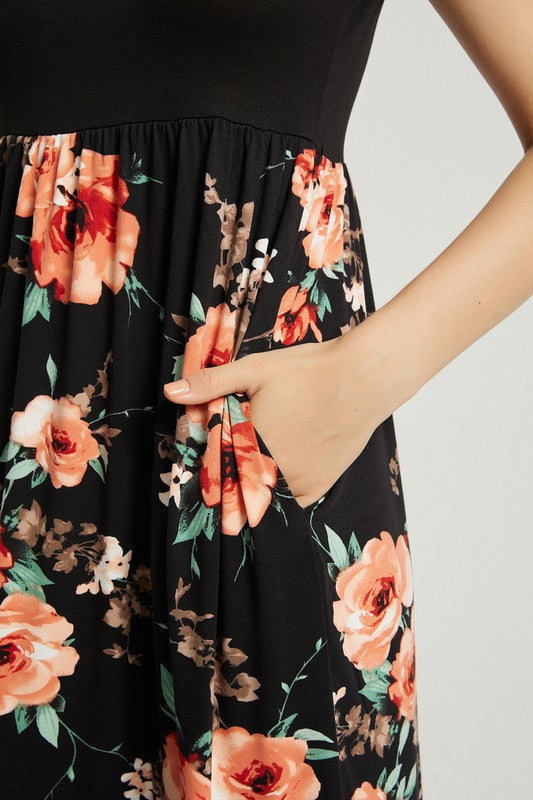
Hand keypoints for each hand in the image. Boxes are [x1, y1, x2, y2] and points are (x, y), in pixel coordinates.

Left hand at [163, 329, 389, 509]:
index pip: (210, 467)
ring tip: (252, 461)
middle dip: (225, 475)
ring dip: (250, 486)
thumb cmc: (308, 370)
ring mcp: (296, 484)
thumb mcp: (255, 369)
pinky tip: (273, 471)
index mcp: (249, 444)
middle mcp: (271, 471)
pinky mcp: (317, 488)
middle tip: (229, 456)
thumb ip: (211, 384)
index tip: (202, 457)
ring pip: (259, 497)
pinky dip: (275, 491)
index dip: (203, 463)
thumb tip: (170, 392)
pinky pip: (285, 501)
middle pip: (233, 485)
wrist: (364, 379)